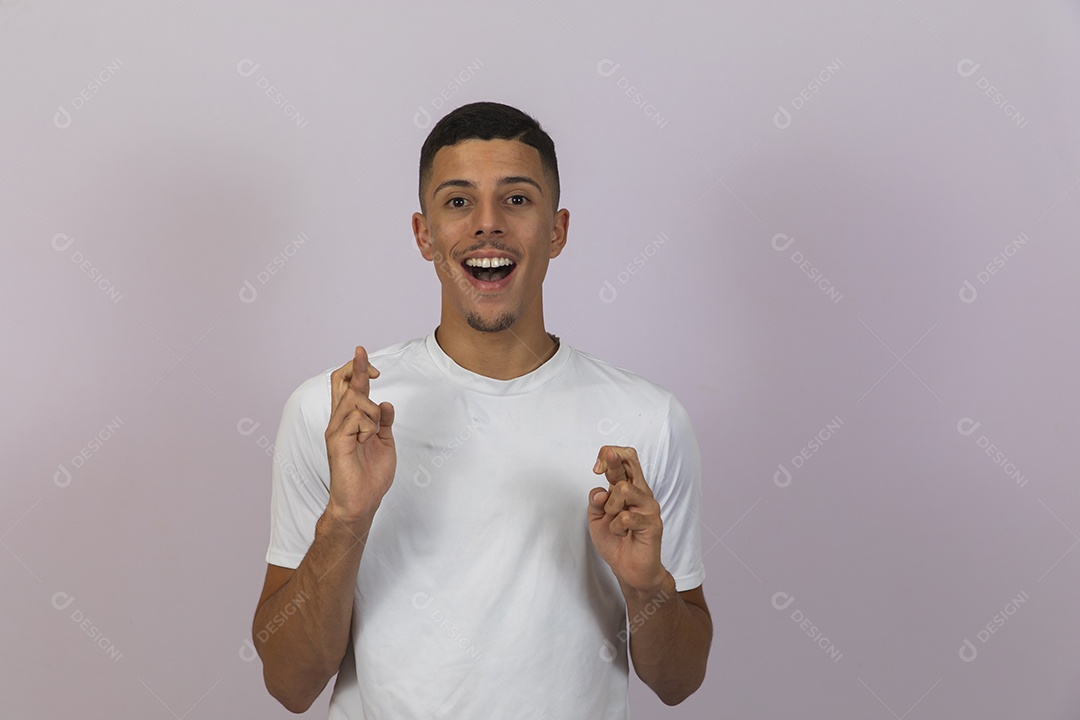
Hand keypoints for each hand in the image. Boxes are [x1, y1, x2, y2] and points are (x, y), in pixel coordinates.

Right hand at [324, 346, 395, 525]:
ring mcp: (335, 430)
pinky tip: (365, 442)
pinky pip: (357, 418)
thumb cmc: (371, 475)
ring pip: (357, 401)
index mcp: (349, 420)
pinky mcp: (336, 440)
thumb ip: (383, 422)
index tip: (374, 367)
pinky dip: (368, 427)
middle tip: (362, 351)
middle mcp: (338, 421)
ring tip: (369, 436)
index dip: (358, 371)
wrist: (362, 502)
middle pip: (342, 383)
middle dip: (356, 366)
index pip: (348, 387)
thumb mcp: (384, 442)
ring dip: (372, 413)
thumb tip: (385, 402)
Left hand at [587, 446, 668, 594]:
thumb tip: (600, 490)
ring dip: (611, 506)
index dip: (609, 455)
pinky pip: (626, 516)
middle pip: (631, 460)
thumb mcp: (596, 517)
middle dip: (612, 461)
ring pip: (625, 489)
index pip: (625, 458)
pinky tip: (622, 534)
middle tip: (598, 469)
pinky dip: (617, 527)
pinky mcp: (652, 523)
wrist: (628, 569)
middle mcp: (641, 492)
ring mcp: (648, 506)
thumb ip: (595, 501)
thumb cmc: (615, 540)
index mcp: (628, 487)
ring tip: (614, 519)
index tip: (596, 468)